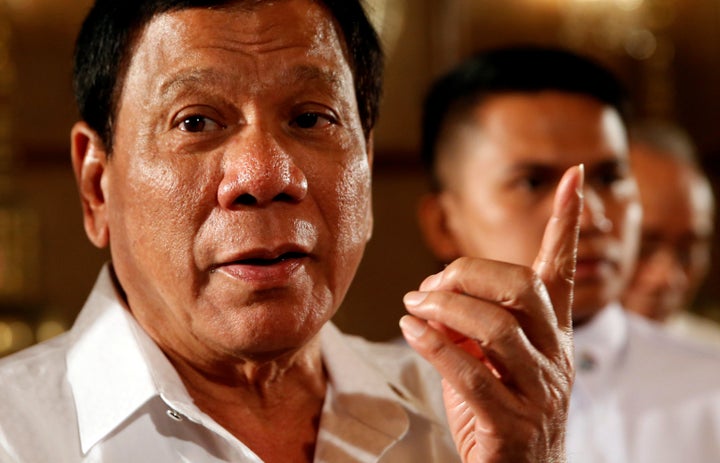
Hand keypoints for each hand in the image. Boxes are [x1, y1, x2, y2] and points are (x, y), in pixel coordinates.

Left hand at [400, 165, 583, 461]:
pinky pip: (471, 373)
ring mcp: (538, 392)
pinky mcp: (512, 423)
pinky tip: (411, 331)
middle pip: (522, 288)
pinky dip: (434, 345)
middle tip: (429, 285)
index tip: (574, 176)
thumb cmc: (497, 410)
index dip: (568, 222)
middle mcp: (555, 357)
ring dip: (444, 308)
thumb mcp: (489, 359)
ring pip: (496, 327)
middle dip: (468, 273)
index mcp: (553, 334)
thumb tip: (432, 296)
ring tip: (413, 307)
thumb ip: (470, 324)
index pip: (563, 270)